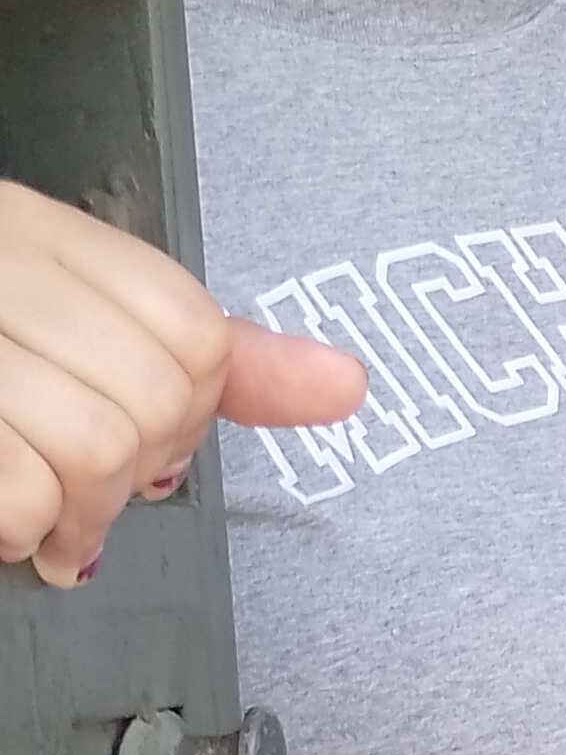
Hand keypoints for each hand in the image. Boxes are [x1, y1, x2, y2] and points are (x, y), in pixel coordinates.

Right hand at [0, 182, 364, 586]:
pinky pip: (16, 491)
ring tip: (41, 523)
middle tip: (84, 501)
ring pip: (91, 450)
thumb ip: (208, 356)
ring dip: (71, 517)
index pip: (191, 328)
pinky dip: (15, 527)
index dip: (187, 411)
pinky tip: (2, 523)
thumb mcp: (67, 319)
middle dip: (129, 477)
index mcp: (31, 228)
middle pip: (150, 398)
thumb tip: (342, 385)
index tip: (146, 444)